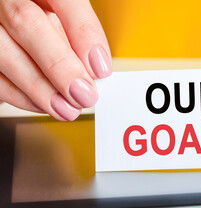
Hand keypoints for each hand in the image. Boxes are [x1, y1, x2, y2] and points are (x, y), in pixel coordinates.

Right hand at [0, 0, 111, 120]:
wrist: (7, 20)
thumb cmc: (38, 19)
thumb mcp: (59, 16)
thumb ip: (75, 34)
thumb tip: (95, 68)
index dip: (84, 32)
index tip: (101, 69)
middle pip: (27, 22)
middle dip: (61, 66)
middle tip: (85, 95)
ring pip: (4, 51)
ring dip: (40, 88)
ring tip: (67, 108)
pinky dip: (20, 95)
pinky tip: (43, 103)